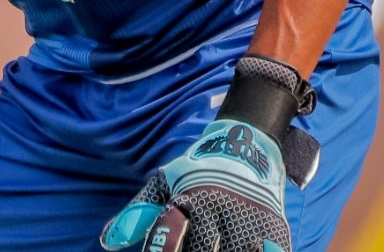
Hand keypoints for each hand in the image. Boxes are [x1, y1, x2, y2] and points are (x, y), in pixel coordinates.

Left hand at [100, 119, 292, 251]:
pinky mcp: (274, 228)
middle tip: (195, 248)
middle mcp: (218, 208)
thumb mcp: (166, 182)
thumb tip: (109, 242)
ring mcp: (249, 219)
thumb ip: (139, 212)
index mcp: (189, 198)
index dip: (163, 251)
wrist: (247, 143)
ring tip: (216, 248)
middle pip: (201, 250)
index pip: (168, 237)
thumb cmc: (198, 170)